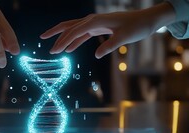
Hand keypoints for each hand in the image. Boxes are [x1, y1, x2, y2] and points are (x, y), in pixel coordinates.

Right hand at [41, 2, 174, 58]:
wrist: (146, 20)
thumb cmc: (136, 27)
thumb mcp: (125, 37)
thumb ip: (110, 45)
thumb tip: (97, 55)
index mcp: (96, 21)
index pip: (75, 31)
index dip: (63, 41)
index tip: (54, 51)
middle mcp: (93, 20)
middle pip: (69, 26)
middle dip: (56, 33)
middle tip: (42, 39)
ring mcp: (95, 24)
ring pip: (74, 30)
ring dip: (63, 38)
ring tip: (53, 48)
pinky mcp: (98, 28)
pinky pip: (82, 35)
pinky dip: (74, 41)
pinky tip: (69, 49)